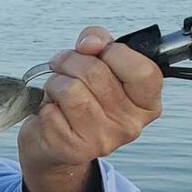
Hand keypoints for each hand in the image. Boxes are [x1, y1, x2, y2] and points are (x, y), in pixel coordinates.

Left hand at [17, 26, 161, 191]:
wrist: (53, 144)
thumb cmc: (81, 99)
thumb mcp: (97, 65)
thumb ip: (100, 42)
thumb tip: (90, 42)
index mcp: (146, 103)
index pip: (143, 71)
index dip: (114, 52)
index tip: (96, 49)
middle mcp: (130, 125)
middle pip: (97, 74)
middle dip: (71, 61)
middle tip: (62, 64)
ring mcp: (102, 140)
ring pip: (71, 90)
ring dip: (55, 82)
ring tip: (56, 89)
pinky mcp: (72, 149)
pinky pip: (51, 111)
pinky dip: (44, 106)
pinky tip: (51, 112)